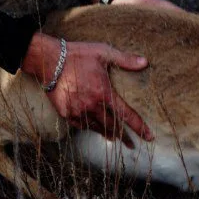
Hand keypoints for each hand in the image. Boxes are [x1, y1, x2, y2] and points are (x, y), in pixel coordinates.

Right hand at [22, 33, 153, 146]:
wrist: (49, 60)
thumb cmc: (78, 55)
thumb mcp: (104, 52)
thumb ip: (125, 60)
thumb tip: (145, 62)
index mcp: (104, 93)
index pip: (126, 115)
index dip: (139, 127)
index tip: (149, 137)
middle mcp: (92, 105)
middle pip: (113, 126)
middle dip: (124, 137)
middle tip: (132, 146)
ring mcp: (78, 111)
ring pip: (97, 127)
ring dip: (108, 134)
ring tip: (115, 139)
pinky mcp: (66, 113)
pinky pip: (81, 126)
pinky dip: (90, 128)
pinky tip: (95, 129)